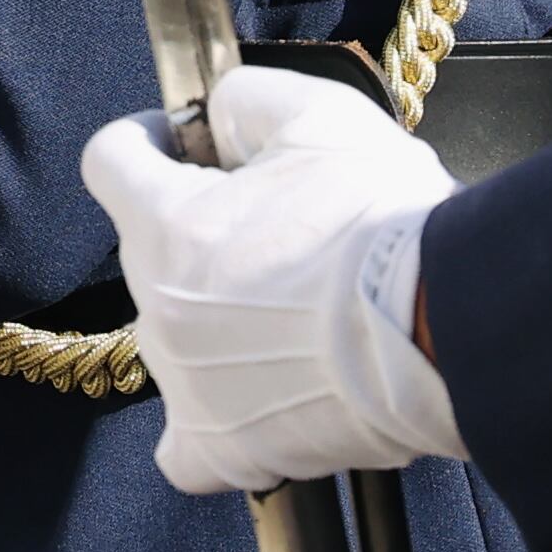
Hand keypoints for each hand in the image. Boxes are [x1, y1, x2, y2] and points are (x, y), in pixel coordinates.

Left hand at [80, 65, 467, 495]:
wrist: (442, 326)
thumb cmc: (378, 218)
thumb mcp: (315, 113)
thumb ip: (244, 102)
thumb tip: (217, 117)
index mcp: (165, 222)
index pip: (109, 159)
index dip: (150, 139)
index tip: (190, 143)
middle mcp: (155, 306)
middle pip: (150, 249)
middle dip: (201, 227)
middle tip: (278, 226)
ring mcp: (183, 383)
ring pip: (175, 334)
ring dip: (216, 315)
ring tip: (296, 311)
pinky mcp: (221, 448)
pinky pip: (185, 443)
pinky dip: (211, 417)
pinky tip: (252, 394)